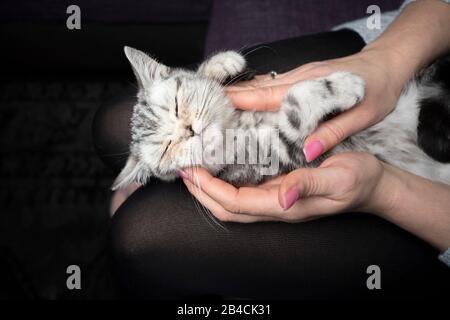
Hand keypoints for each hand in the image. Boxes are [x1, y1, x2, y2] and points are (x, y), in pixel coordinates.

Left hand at [181, 152, 386, 222]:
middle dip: (201, 192)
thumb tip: (284, 197)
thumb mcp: (340, 178)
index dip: (210, 190)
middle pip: (227, 208)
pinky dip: (226, 179)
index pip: (237, 204)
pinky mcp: (280, 188)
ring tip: (193, 166)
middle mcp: (276, 205)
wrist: (372, 184)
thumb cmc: (359, 181)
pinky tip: (220, 162)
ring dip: (209, 187)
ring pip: (233, 201)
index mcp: (286, 206)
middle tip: (183, 169)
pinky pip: (246, 188)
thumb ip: (310, 185)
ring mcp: (277, 198)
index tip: (192, 171)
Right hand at [226, 47, 409, 161]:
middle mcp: (297, 78)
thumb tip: (305, 153)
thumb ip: (332, 133)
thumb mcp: (363, 115)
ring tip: (217, 114)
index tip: (213, 110)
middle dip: (228, 101)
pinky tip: (247, 107)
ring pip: (261, 87)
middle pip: (255, 89)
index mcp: (309, 88)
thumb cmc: (379, 89)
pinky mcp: (301, 77)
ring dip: (239, 98)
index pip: (265, 96)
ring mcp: (298, 76)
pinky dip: (254, 97)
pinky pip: (271, 87)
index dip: (237, 103)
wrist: (389, 62)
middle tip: (205, 115)